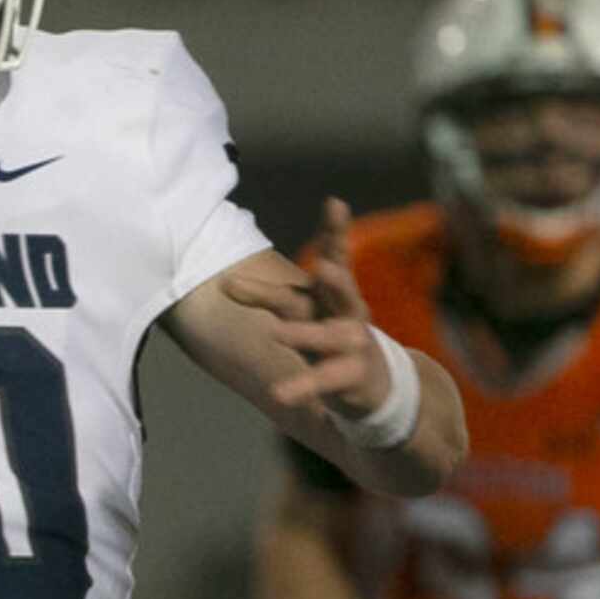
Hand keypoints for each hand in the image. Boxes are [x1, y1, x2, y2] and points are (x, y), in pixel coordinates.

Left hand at [227, 197, 394, 419]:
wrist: (374, 382)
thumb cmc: (330, 334)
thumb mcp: (304, 309)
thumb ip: (268, 294)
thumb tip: (226, 282)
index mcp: (337, 291)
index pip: (338, 255)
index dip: (337, 231)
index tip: (336, 204)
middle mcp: (350, 312)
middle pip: (343, 291)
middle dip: (336, 279)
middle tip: (324, 267)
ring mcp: (354, 344)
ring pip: (328, 337)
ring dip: (303, 334)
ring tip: (276, 333)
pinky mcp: (350, 376)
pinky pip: (321, 381)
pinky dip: (300, 387)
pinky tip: (280, 394)